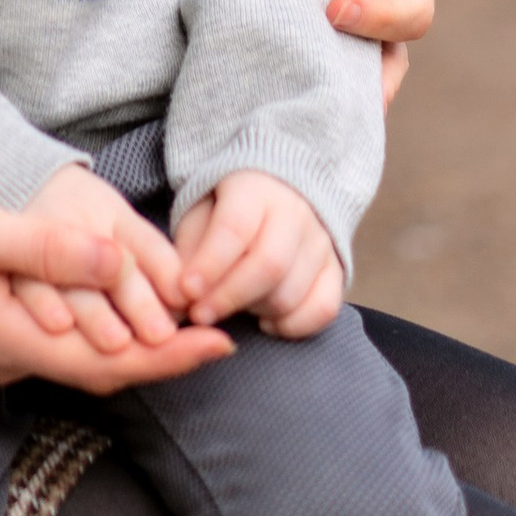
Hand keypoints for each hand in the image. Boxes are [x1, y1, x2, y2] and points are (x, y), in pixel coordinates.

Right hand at [0, 166, 231, 396]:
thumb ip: (40, 250)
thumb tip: (110, 263)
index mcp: (1, 338)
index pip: (105, 365)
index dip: (169, 358)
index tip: (222, 344)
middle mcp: (0, 356)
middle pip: (99, 370)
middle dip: (163, 355)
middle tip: (221, 331)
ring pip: (78, 356)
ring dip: (133, 343)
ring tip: (186, 321)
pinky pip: (56, 339)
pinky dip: (97, 327)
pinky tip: (120, 305)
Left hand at [173, 172, 344, 338]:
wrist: (277, 192)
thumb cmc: (227, 211)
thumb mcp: (198, 214)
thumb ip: (188, 251)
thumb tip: (179, 295)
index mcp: (254, 189)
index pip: (235, 228)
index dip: (209, 264)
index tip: (186, 291)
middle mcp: (295, 212)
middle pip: (268, 264)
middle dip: (229, 297)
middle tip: (200, 315)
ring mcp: (321, 242)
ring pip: (292, 292)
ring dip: (255, 311)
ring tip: (232, 306)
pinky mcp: (336, 270)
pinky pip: (323, 309)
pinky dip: (293, 326)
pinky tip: (266, 322)